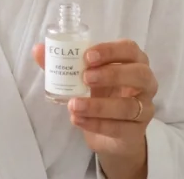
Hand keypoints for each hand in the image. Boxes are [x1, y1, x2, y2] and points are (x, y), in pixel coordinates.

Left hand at [34, 40, 154, 176]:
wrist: (110, 134)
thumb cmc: (101, 95)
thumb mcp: (84, 78)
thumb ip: (63, 64)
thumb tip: (38, 49)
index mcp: (133, 62)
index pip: (130, 49)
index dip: (111, 50)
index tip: (87, 56)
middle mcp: (145, 83)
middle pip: (140, 73)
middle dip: (112, 74)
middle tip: (85, 78)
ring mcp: (144, 109)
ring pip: (129, 106)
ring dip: (98, 105)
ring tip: (73, 105)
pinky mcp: (136, 132)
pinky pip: (120, 128)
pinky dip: (96, 124)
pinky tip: (77, 120)